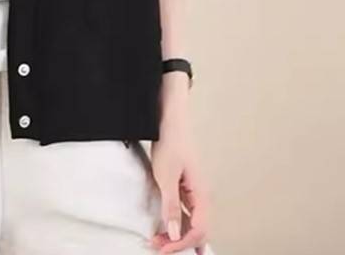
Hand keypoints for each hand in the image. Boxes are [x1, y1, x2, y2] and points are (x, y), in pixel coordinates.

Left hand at [149, 76, 211, 253]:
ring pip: (193, 222)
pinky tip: (170, 228)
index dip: (181, 244)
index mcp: (202, 195)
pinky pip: (188, 212)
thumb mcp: (166, 177)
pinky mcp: (187, 186)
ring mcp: (196, 191)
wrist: (170, 120)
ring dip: (179, 234)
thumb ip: (171, 207)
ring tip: (162, 242)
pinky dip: (179, 223)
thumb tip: (175, 233)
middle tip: (159, 247)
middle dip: (180, 242)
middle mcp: (203, 195)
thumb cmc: (170, 143)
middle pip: (198, 230)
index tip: (163, 249)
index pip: (198, 230)